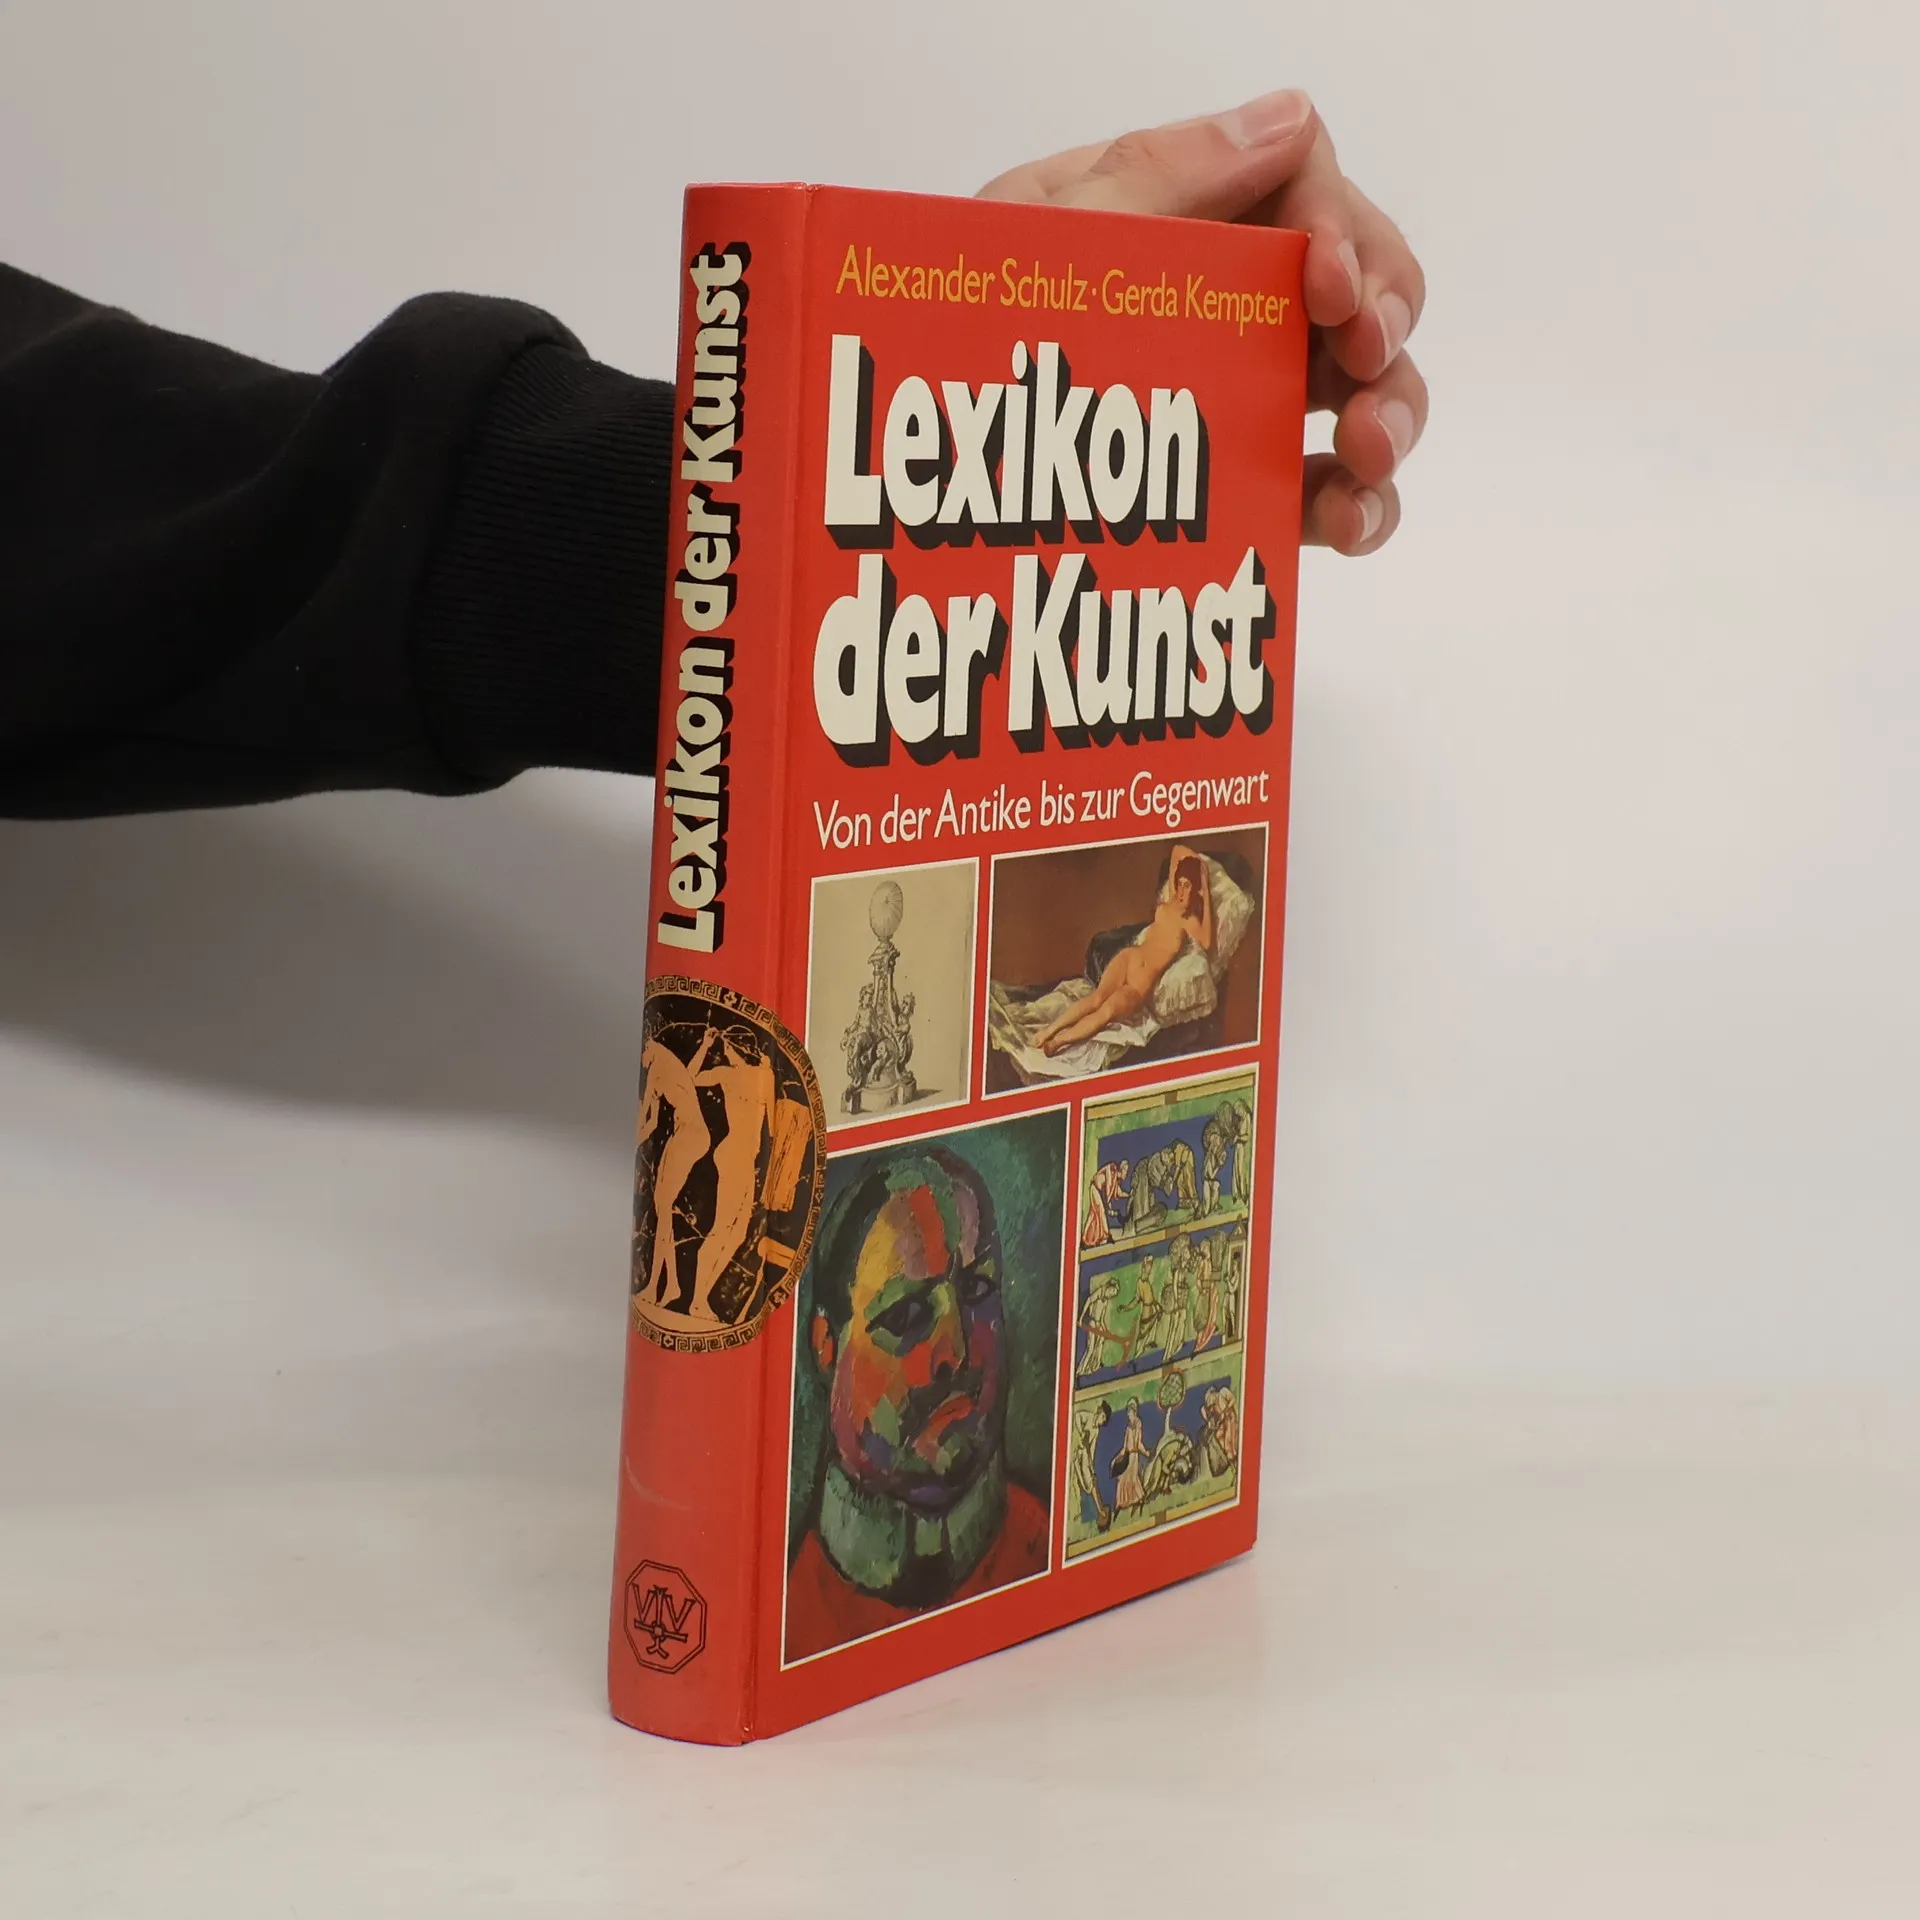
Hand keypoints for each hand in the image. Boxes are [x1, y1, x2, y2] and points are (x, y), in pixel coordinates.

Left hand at [979, 91, 1425, 556]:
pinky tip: (1349, 518)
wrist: (888, 491)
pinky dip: (1357, 502)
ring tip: (1369, 454)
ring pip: (1355, 389)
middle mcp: (1211, 301)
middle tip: (1368, 363)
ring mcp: (1225, 398)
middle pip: (1352, 284)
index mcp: (1165, 218)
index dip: (1339, 226)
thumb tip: (1291, 119)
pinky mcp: (1228, 489)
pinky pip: (1320, 487)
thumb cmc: (939, 347)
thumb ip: (1160, 180)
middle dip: (1382, 319)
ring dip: (1388, 413)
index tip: (1331, 290)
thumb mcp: (1036, 247)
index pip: (1298, 183)